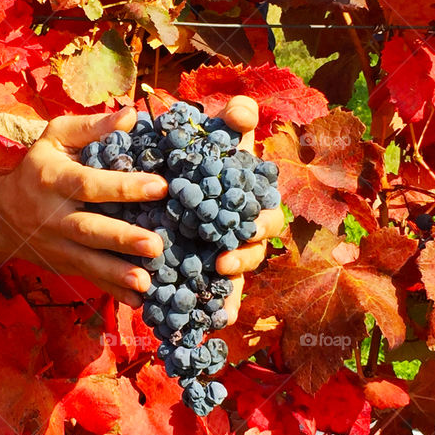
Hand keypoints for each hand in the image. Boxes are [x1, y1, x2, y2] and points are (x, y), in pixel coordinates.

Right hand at [0, 108, 166, 306]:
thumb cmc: (39, 168)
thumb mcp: (56, 138)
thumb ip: (92, 127)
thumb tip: (131, 114)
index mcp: (53, 179)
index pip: (89, 184)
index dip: (123, 186)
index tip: (159, 186)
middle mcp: (53, 216)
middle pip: (88, 229)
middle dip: (122, 239)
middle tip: (156, 244)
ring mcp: (57, 245)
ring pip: (88, 262)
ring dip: (118, 274)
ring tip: (147, 282)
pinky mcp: (65, 265)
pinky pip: (90, 280)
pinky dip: (113, 292)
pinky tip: (139, 301)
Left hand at [213, 96, 286, 322]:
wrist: (167, 175)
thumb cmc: (199, 153)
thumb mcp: (215, 133)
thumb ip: (234, 119)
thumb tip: (242, 110)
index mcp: (248, 200)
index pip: (266, 215)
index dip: (262, 223)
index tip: (250, 229)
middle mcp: (240, 230)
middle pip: (254, 249)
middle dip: (245, 257)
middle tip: (225, 261)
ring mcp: (223, 252)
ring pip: (236, 274)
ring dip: (229, 285)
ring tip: (216, 290)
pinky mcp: (201, 270)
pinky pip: (211, 295)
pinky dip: (214, 310)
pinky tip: (209, 324)